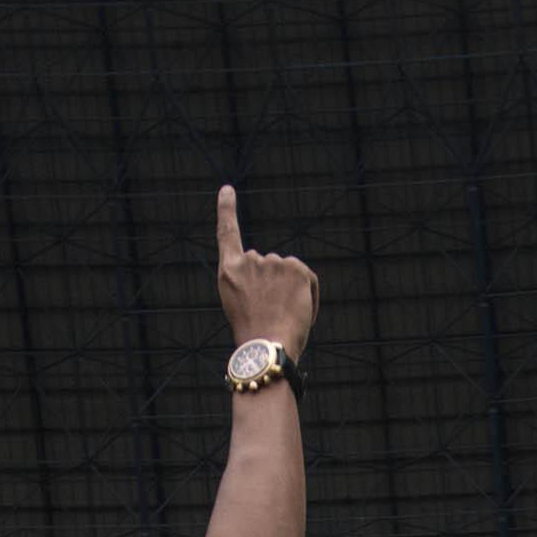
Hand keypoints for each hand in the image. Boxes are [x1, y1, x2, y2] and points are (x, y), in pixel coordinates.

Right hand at [215, 186, 318, 356]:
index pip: (227, 234)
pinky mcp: (296, 268)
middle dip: (274, 285)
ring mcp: (273, 262)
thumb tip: (280, 272)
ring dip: (291, 292)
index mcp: (229, 272)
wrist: (267, 347)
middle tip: (272, 314)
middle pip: (268, 266)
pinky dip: (309, 297)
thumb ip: (254, 282)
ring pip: (289, 273)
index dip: (227, 210)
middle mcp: (249, 261)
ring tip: (284, 318)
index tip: (227, 189)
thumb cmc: (255, 336)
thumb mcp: (243, 306)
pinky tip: (301, 314)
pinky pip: (308, 280)